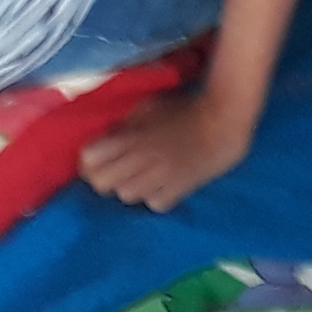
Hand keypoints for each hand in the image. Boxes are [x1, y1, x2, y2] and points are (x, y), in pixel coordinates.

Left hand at [79, 88, 254, 210]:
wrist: (223, 122)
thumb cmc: (185, 109)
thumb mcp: (148, 107)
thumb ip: (125, 126)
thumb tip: (106, 140)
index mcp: (131, 136)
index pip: (89, 158)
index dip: (89, 160)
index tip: (98, 158)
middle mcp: (140, 159)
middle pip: (101, 183)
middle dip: (104, 178)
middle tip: (118, 171)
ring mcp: (158, 178)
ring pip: (125, 197)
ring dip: (131, 188)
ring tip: (143, 177)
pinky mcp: (177, 191)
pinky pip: (153, 204)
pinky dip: (156, 197)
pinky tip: (164, 185)